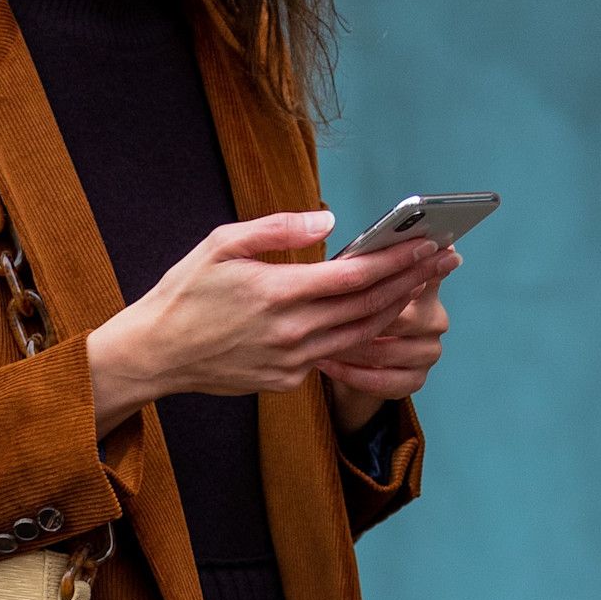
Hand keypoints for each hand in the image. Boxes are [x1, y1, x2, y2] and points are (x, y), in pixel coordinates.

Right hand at [83, 211, 458, 432]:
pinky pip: (335, 355)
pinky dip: (363, 335)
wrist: (155, 354)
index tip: (428, 243)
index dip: (397, 259)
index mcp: (278, 293)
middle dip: (412, 280)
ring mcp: (292, 361)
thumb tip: (329, 219)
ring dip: (397, 309)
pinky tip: (379, 316)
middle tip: (445, 260)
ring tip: (422, 285)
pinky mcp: (286, 380)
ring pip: (360, 334)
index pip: (355, 276)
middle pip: (370, 306)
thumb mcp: (221, 244)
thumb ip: (278, 228)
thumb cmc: (184, 292)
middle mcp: (292, 331)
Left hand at [317, 259, 454, 427]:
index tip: (410, 258)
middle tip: (325, 314)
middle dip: (361, 317)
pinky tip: (325, 363)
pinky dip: (349, 373)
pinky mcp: (415, 380)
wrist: (355, 362)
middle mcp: (434, 320)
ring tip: (318, 340)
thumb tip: (336, 239)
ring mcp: (428, 352)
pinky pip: (380, 381)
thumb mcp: (358, 285)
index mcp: (426, 289)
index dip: (420, 268)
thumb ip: (361, 266)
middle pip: (403, 318)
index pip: (428, 274)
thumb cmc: (353, 312)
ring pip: (385, 352)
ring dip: (349, 348)